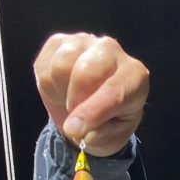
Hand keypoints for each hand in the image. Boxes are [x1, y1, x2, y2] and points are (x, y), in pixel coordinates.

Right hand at [34, 33, 149, 156]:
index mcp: (134, 75)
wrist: (92, 110)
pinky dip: (49, 86)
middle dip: (76, 102)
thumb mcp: (113, 138)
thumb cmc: (109, 123)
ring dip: (61, 93)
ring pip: (62, 65)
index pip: (114, 90)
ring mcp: (83, 41)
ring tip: (72, 103)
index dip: (93, 112)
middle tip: (76, 121)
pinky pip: (45, 65)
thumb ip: (102, 135)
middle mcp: (111, 50)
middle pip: (85, 72)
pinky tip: (62, 90)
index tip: (76, 130)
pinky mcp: (58, 42)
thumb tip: (81, 131)